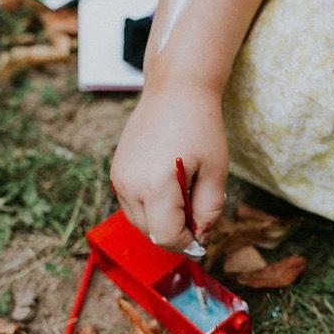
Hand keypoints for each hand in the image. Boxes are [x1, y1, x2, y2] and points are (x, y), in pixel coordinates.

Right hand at [110, 83, 227, 250]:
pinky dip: (151, 208)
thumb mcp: (216, 171)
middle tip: (198, 214)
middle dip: (176, 233)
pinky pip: (132, 205)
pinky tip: (170, 188)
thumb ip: (209, 210)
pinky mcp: (117, 172)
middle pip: (151, 233)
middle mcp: (130, 184)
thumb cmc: (200, 126)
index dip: (188, 243)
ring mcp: (119, 178)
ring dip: (162, 222)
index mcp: (156, 185)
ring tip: (185, 197)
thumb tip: (201, 236)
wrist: (175, 90)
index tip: (203, 235)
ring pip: (140, 222)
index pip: (167, 236)